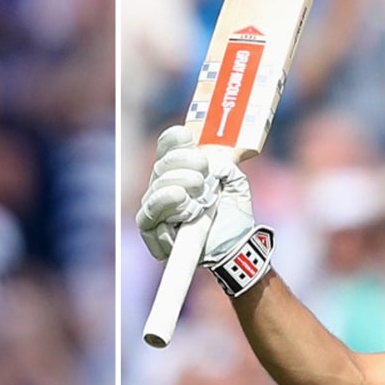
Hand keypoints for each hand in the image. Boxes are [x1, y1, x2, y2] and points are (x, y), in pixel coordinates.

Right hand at [136, 124, 256, 267]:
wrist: (235, 247)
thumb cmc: (232, 215)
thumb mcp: (234, 182)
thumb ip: (223, 162)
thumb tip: (207, 156)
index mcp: (181, 169)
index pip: (168, 146)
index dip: (174, 140)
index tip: (187, 137)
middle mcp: (164, 185)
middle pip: (162, 164)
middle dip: (184, 162)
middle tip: (204, 171)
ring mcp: (155, 207)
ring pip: (156, 186)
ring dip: (178, 182)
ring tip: (198, 189)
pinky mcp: (151, 229)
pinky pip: (149, 212)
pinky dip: (165, 201)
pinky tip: (181, 198)